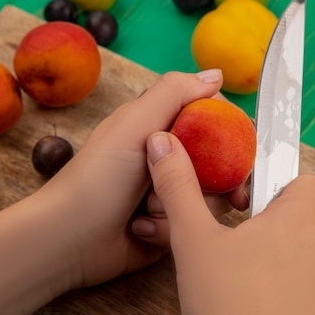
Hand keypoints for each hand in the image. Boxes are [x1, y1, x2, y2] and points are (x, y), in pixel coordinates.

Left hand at [40, 69, 245, 287]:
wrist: (69, 240)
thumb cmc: (96, 178)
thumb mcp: (134, 126)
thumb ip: (174, 94)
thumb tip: (216, 74)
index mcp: (160, 128)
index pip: (213, 120)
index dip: (232, 132)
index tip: (245, 148)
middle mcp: (169, 158)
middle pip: (220, 162)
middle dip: (219, 179)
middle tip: (233, 194)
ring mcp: (169, 193)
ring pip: (209, 196)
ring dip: (182, 204)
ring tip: (150, 209)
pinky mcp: (168, 225)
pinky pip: (191, 224)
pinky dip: (169, 227)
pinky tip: (143, 229)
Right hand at [145, 131, 314, 314]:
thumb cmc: (225, 309)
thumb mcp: (192, 243)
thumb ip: (179, 188)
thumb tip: (161, 143)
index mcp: (298, 221)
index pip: (312, 182)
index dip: (289, 193)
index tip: (262, 216)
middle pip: (313, 231)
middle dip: (286, 241)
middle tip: (248, 265)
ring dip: (299, 278)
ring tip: (260, 302)